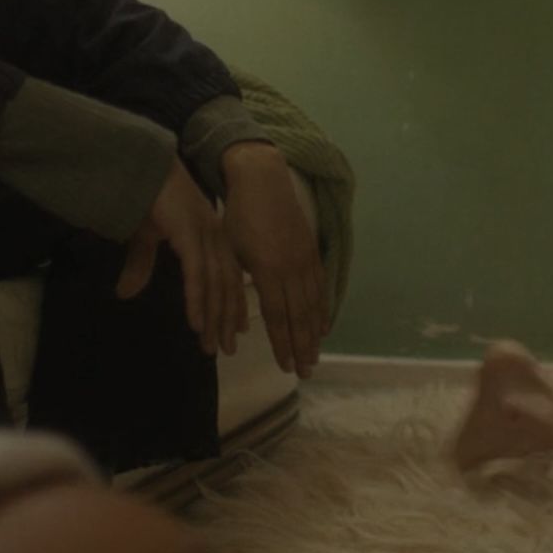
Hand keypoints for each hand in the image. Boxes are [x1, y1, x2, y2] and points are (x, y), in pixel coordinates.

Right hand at [117, 158, 243, 357]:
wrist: (141, 167)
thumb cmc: (145, 197)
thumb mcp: (145, 237)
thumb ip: (141, 265)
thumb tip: (124, 294)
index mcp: (211, 234)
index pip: (229, 275)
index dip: (234, 302)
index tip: (238, 329)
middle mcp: (214, 237)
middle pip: (226, 285)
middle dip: (227, 319)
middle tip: (226, 348)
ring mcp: (204, 236)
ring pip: (214, 286)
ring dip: (213, 318)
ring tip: (211, 345)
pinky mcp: (189, 235)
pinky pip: (197, 275)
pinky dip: (197, 300)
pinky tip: (196, 322)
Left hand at [218, 143, 328, 378]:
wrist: (262, 180)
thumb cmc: (237, 215)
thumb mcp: (230, 249)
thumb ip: (237, 280)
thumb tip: (239, 307)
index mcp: (267, 270)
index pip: (276, 316)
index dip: (281, 343)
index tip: (285, 365)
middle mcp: (291, 269)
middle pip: (299, 316)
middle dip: (302, 347)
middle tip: (305, 372)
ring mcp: (304, 260)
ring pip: (312, 305)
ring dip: (313, 334)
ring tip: (314, 357)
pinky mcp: (312, 251)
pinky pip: (320, 287)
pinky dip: (322, 309)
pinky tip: (322, 326)